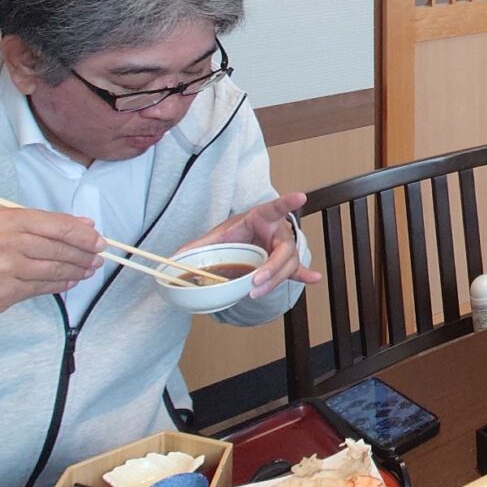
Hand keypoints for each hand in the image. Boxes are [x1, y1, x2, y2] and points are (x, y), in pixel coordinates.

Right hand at [0, 207, 104, 348]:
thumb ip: (37, 225)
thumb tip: (83, 225)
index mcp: (3, 220)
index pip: (56, 225)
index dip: (82, 234)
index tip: (99, 239)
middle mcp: (2, 243)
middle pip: (57, 248)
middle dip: (83, 255)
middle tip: (99, 258)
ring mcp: (0, 271)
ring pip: (51, 271)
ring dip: (75, 272)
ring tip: (88, 271)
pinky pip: (38, 289)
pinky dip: (57, 286)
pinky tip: (68, 282)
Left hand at [183, 193, 322, 298]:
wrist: (242, 240)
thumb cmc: (232, 234)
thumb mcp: (215, 237)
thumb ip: (197, 247)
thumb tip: (173, 258)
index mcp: (261, 217)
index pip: (275, 207)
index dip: (287, 202)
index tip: (301, 196)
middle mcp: (277, 231)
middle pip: (284, 248)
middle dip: (272, 266)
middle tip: (255, 280)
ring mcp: (283, 247)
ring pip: (287, 264)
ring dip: (275, 279)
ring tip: (258, 291)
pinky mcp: (284, 263)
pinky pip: (295, 269)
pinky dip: (303, 274)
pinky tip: (313, 278)